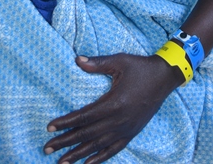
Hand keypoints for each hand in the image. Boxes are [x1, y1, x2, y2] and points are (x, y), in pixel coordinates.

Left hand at [44, 52, 183, 163]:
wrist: (165, 77)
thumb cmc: (140, 67)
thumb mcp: (120, 61)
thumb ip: (98, 63)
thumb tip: (77, 60)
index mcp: (114, 103)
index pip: (84, 117)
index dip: (66, 123)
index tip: (49, 128)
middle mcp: (118, 120)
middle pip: (87, 134)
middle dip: (66, 142)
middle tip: (47, 148)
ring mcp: (126, 129)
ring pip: (98, 146)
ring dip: (78, 155)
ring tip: (62, 163)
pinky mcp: (132, 133)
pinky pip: (113, 149)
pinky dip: (99, 158)